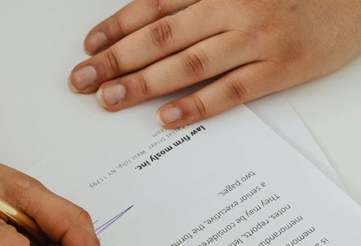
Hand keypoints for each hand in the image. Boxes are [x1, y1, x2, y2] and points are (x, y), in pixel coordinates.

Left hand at [69, 0, 360, 127]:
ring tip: (109, 100)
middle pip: (161, 37)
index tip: (89, 46)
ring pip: (188, 64)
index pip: (155, 6)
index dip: (118, 27)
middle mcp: (232, 9)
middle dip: (116, 60)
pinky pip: (230, 92)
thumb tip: (151, 16)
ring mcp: (256, 41)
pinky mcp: (279, 71)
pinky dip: (196, 105)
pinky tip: (166, 119)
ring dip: (143, 84)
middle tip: (82, 80)